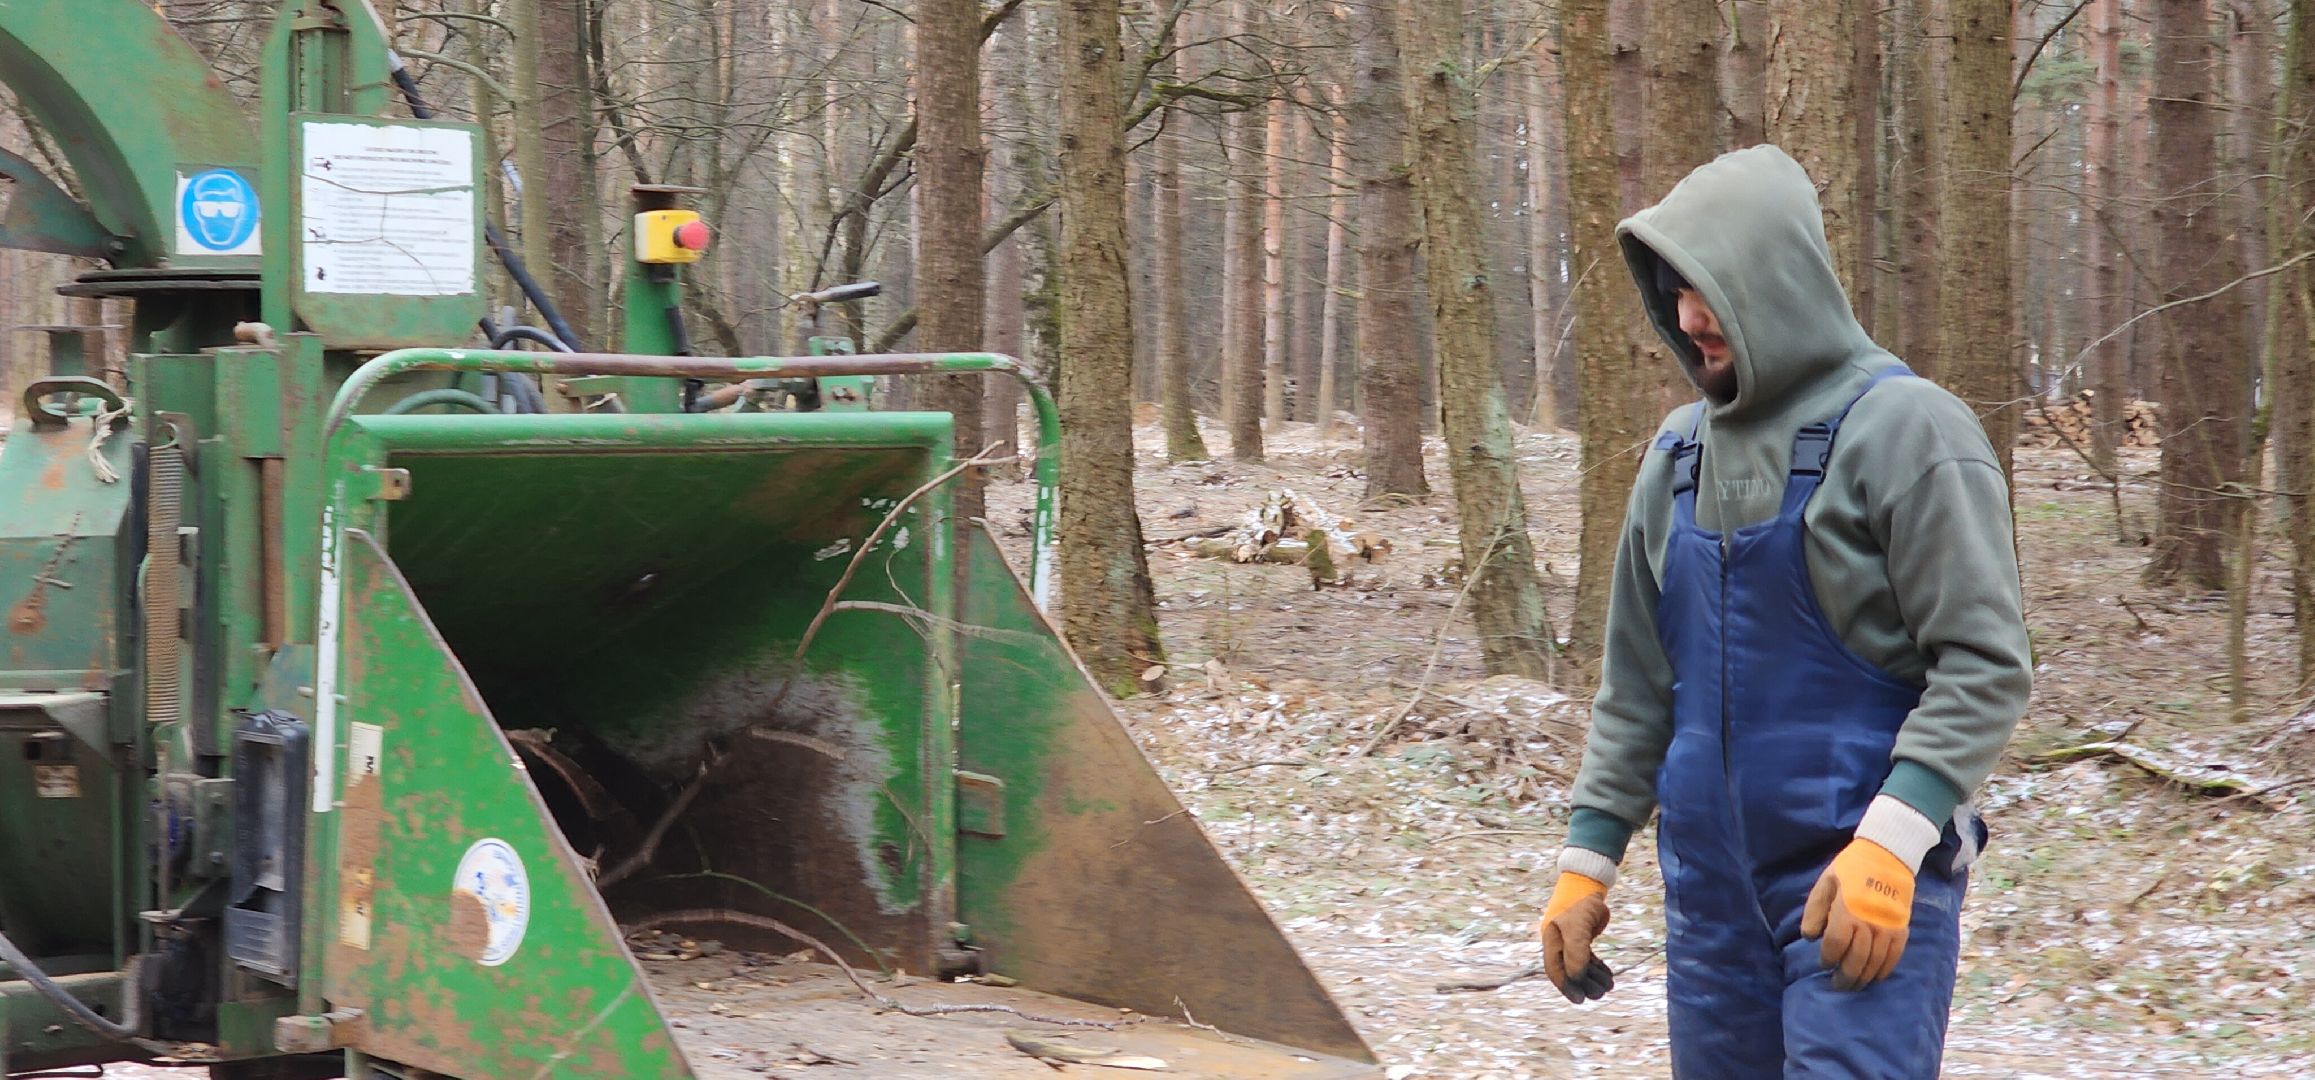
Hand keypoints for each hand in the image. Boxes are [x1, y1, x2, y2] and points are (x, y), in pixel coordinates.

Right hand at [1538, 871, 1613, 1002]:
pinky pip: (1588, 958)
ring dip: (1593, 978)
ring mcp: (1570, 939)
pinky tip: (1608, 974)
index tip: (1580, 1000)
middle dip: (1584, 984)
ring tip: (1608, 986)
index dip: (1566, 986)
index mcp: (1551, 939)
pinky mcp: (1582, 937)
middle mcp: (1558, 941)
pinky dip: (1597, 967)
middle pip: (1568, 971)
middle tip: (1600, 994)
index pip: (1555, 969)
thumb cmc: (1582, 903)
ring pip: (1580, 966)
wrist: (1589, 884)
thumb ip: (1576, 952)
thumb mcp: (1579, 927)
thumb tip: (1576, 977)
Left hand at [1800, 838, 1913, 989]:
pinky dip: (1884, 970)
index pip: (1835, 945)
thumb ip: (1814, 911)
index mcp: (1847, 912)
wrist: (1887, 857)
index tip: (1823, 964)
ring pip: (1875, 963)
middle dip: (1845, 976)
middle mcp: (1869, 924)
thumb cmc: (1850, 869)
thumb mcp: (1825, 884)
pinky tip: (1875, 977)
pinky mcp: (1902, 930)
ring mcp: (1888, 929)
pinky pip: (1894, 957)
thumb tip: (1810, 937)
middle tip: (1837, 985)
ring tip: (1854, 986)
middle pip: (1856, 960)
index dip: (1828, 959)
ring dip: (1863, 978)